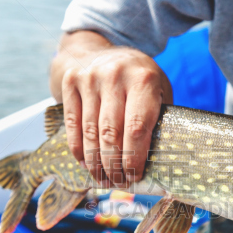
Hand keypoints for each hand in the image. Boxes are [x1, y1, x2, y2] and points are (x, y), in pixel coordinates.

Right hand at [55, 39, 171, 186]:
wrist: (98, 49)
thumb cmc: (136, 78)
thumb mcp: (157, 88)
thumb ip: (158, 116)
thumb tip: (161, 160)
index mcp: (144, 79)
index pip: (137, 127)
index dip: (134, 157)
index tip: (134, 176)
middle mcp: (115, 76)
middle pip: (111, 133)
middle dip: (114, 164)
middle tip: (118, 183)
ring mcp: (90, 78)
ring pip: (91, 131)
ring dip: (96, 162)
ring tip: (103, 179)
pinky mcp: (71, 83)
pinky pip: (72, 124)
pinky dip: (78, 148)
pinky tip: (85, 163)